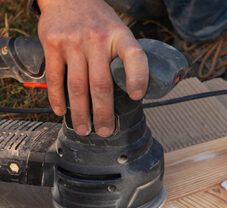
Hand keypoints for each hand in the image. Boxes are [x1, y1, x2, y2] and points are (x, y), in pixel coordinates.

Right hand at [37, 0, 148, 136]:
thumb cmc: (99, 22)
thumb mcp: (120, 32)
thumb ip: (125, 58)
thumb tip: (135, 94)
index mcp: (120, 36)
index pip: (135, 57)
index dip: (138, 78)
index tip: (137, 97)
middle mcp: (97, 39)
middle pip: (101, 84)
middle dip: (104, 113)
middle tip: (105, 131)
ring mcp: (74, 42)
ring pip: (78, 87)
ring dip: (81, 113)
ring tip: (84, 129)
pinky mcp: (53, 44)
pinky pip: (55, 77)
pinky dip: (57, 98)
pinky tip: (61, 112)